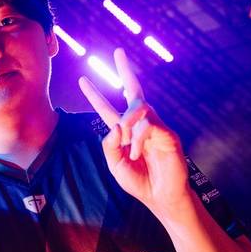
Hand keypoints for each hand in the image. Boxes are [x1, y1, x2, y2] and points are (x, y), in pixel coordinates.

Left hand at [79, 48, 189, 214]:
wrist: (161, 198)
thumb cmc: (139, 182)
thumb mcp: (115, 166)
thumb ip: (110, 146)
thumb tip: (116, 125)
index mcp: (124, 132)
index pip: (107, 109)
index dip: (95, 95)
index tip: (82, 80)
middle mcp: (141, 125)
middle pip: (133, 92)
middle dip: (126, 71)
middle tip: (118, 52)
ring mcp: (156, 128)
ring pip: (140, 110)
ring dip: (128, 124)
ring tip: (127, 147)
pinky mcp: (168, 136)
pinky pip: (150, 127)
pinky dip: (139, 139)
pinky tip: (136, 154)